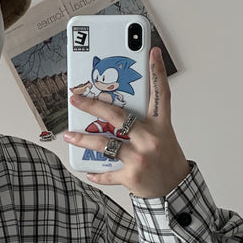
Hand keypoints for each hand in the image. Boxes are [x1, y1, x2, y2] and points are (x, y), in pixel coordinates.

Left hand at [63, 48, 189, 197]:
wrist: (174, 190)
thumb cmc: (166, 159)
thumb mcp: (161, 136)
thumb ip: (142, 123)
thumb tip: (113, 112)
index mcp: (160, 126)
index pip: (161, 94)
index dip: (157, 72)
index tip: (151, 52)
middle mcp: (150, 139)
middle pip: (118, 116)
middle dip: (93, 105)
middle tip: (75, 99)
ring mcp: (140, 157)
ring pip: (105, 144)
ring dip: (83, 139)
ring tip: (68, 135)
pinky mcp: (131, 176)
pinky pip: (106, 172)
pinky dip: (95, 173)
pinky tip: (87, 170)